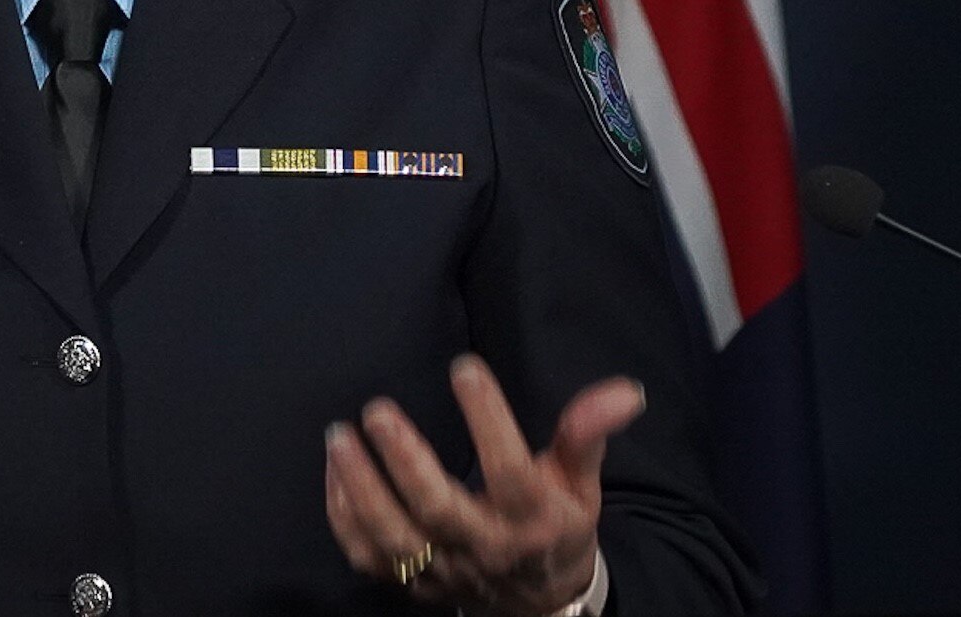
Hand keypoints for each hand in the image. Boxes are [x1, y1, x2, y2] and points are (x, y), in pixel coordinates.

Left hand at [324, 354, 643, 614]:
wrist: (539, 604)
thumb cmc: (557, 524)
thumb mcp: (581, 482)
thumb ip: (589, 433)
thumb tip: (625, 390)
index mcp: (531, 520)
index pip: (511, 472)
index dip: (489, 419)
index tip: (464, 367)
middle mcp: (484, 548)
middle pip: (438, 510)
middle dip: (404, 461)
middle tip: (376, 409)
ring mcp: (442, 569)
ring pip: (393, 538)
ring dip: (360, 488)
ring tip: (339, 436)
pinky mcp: (411, 582)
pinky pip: (368, 556)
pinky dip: (343, 516)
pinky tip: (335, 469)